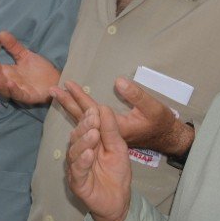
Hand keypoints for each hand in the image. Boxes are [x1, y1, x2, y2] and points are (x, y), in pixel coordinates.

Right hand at [0, 31, 59, 104]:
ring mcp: (17, 90)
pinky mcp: (27, 97)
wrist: (55, 80)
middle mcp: (8, 81)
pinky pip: (18, 95)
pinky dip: (13, 90)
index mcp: (7, 71)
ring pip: (4, 89)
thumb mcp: (25, 55)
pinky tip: (10, 84)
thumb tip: (1, 33)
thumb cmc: (38, 69)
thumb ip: (13, 46)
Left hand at [50, 78, 192, 155]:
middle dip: (67, 101)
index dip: (79, 97)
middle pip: (83, 116)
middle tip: (51, 89)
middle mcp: (107, 133)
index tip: (67, 84)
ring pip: (85, 120)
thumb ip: (137, 95)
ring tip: (58, 95)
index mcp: (115, 128)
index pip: (92, 111)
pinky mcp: (110, 132)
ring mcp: (108, 134)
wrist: (168, 139)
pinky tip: (73, 107)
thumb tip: (118, 81)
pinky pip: (90, 123)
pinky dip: (81, 112)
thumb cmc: (161, 123)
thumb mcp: (153, 108)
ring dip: (71, 106)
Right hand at [66, 104, 131, 220]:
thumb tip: (103, 107)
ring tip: (93, 134)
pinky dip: (82, 161)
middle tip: (93, 118)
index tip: (92, 107)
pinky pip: (77, 170)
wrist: (118, 201)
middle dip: (84, 126)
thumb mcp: (118, 148)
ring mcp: (76, 167)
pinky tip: (89, 154)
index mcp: (88, 141)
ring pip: (74, 151)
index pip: (82, 124)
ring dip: (83, 141)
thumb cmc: (117, 173)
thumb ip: (111, 130)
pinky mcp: (77, 182)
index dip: (84, 114)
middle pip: (76, 135)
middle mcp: (78, 152)